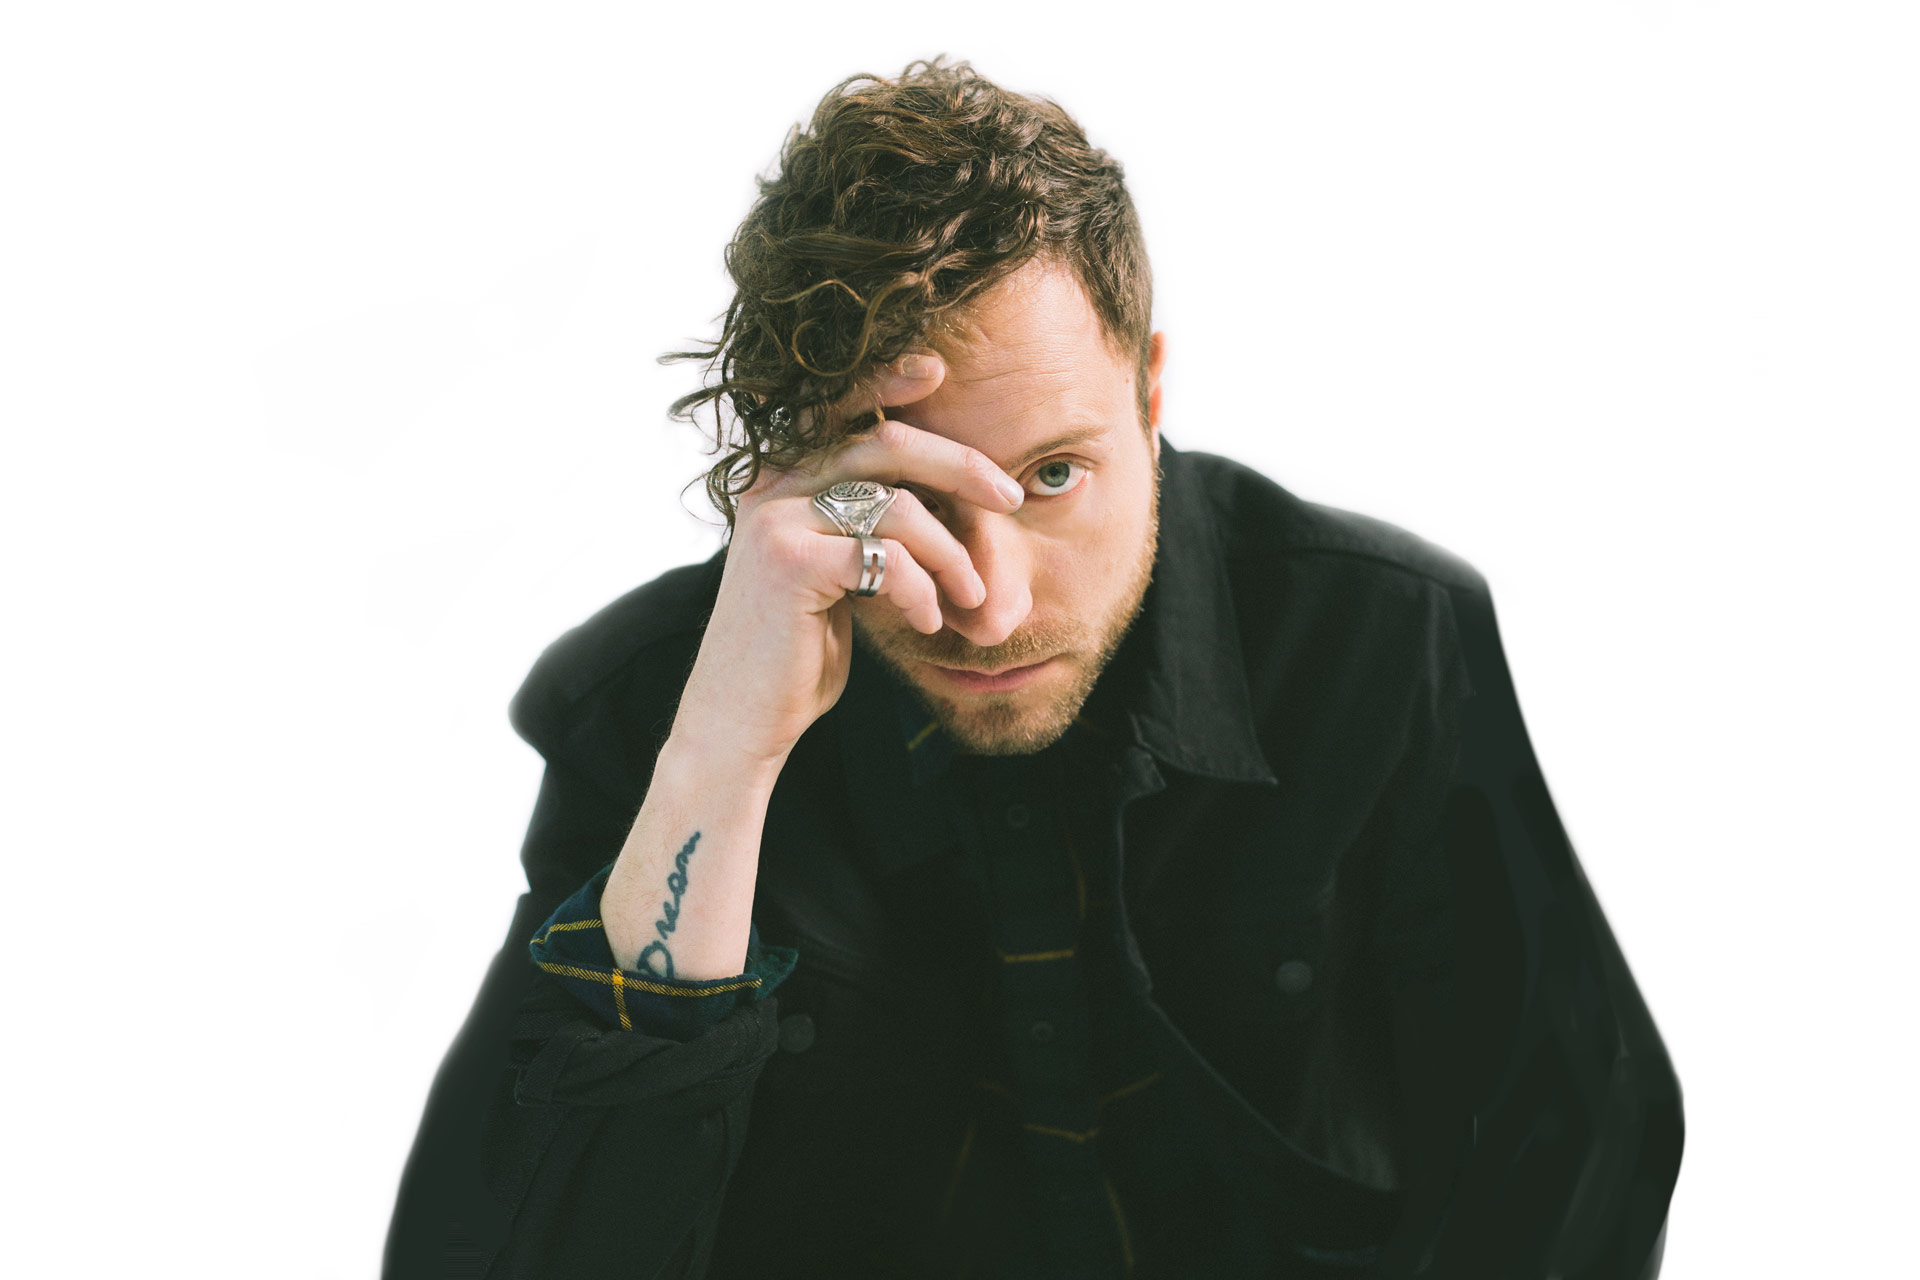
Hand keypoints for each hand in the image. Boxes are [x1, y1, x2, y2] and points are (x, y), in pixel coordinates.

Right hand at [668, 352, 1026, 770]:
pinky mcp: (789, 564)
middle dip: (961, 466)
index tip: (937, 372)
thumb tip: (943, 497)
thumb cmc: (798, 651)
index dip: (887, 382)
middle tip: (1010, 498)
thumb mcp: (838, 574)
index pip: (838, 410)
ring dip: (952, 554)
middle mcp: (771, 487)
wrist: (741, 720)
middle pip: (885, 444)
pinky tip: (927, 621)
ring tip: (970, 597)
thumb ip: (868, 528)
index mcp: (779, 479)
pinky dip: (922, 590)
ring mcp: (775, 521)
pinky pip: (886, 557)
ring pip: (898, 507)